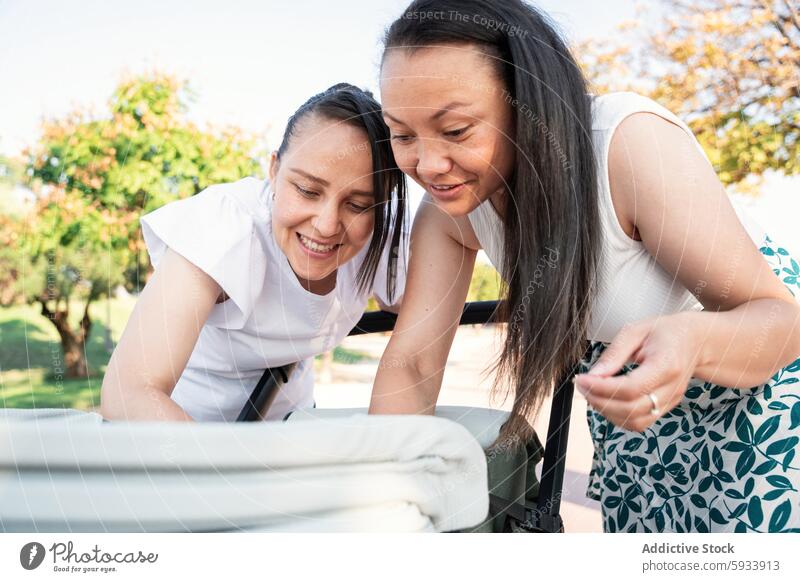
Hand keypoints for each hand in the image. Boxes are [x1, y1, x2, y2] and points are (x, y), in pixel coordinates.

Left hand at [573, 313, 702, 431]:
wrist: (696, 341)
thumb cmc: (665, 332)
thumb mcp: (636, 331)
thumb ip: (614, 354)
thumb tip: (593, 374)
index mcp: (666, 365)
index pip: (632, 388)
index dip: (602, 388)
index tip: (583, 379)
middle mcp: (672, 388)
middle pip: (632, 409)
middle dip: (600, 401)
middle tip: (582, 386)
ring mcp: (671, 401)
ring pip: (636, 422)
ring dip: (607, 412)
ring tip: (592, 393)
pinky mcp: (666, 408)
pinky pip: (640, 422)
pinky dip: (618, 416)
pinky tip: (607, 400)